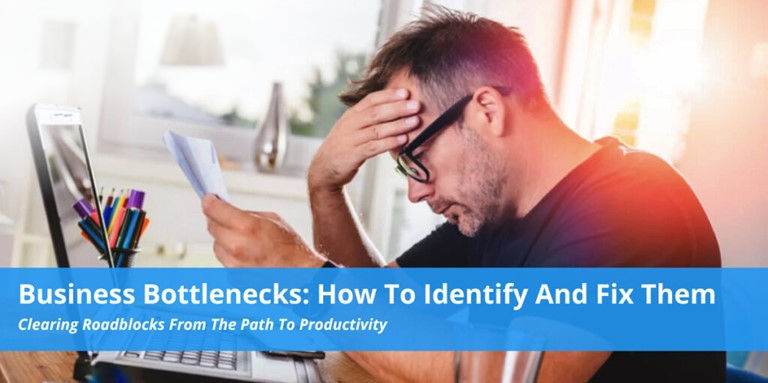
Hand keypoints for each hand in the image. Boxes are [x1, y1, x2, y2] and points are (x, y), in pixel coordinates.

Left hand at [201, 195, 323, 267]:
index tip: (209, 200)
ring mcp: (233, 265)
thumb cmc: (291, 248)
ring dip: (225, 241)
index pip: (212, 210)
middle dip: (218, 221)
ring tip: (245, 242)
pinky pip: (225, 262)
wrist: (300, 275)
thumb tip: (230, 212)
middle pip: (212, 227)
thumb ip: (248, 215)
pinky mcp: (234, 278)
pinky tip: (250, 258)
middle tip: (229, 219)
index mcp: (246, 227)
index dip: (209, 202)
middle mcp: (235, 246)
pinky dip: (233, 258)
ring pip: (217, 246)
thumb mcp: (272, 220)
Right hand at [307, 88, 420, 192]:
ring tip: (415, 122)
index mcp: (351, 114)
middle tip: (416, 105)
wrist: (323, 168)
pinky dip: (389, 143)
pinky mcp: (352, 155)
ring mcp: (350, 139)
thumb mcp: (353, 127)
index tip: (406, 92)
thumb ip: (370, 118)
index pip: (371, 100)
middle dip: (398, 108)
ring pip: (377, 129)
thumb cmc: (345, 146)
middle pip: (376, 112)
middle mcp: (350, 124)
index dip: (389, 95)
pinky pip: (373, 147)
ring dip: (398, 125)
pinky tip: (403, 140)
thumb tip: (397, 108)